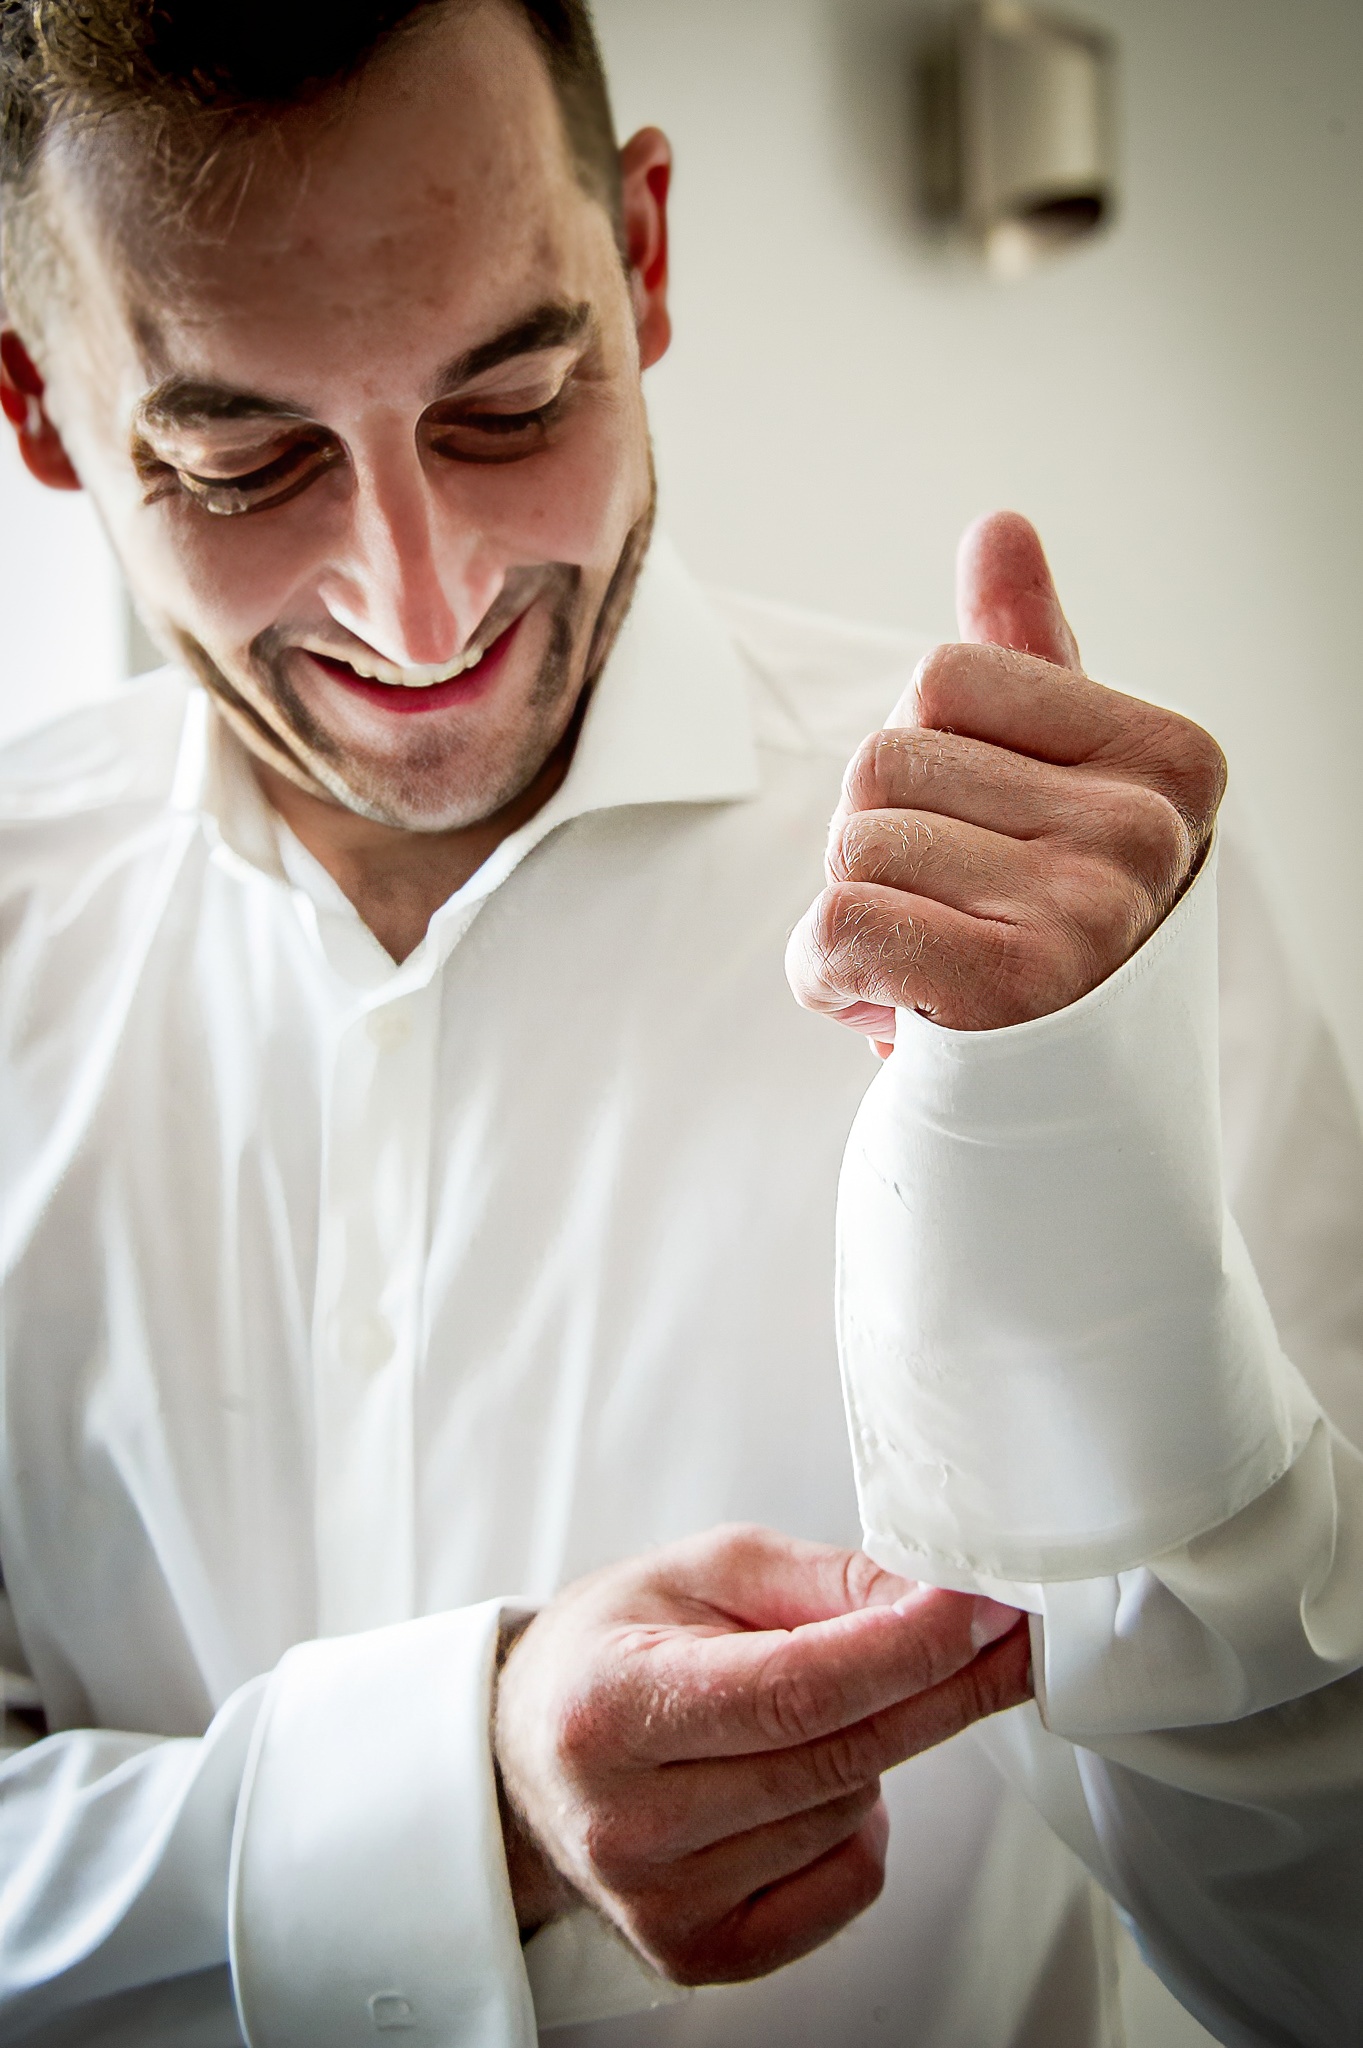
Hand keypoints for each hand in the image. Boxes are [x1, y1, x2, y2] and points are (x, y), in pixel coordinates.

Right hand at [494, 1524, 1028, 1983]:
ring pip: (849, 1814)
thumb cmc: (616, 1649)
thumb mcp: (703, 1572)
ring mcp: (662, 1902)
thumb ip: (822, 1581)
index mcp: (612, 1705)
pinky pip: (847, 1884)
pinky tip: (807, 1781)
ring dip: (872, 1750)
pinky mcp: (700, 1953)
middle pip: (835, 1757)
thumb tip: (936, 1603)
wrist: (529, 1753)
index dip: (902, 1652)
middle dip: (935, 1689)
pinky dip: (858, 1824)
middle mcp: (627, 1819)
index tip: (977, 1612)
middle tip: (991, 1637)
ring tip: (814, 1709)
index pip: (792, 1690)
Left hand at [786, 512, 1226, 1043]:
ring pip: (852, 842)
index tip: (982, 848)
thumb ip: (1026, 663)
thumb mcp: (1047, 792)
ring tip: (930, 972)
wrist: (1061, 1122)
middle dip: (879, 846)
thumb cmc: (1041, 940)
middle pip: (886, 758)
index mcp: (1168, 759)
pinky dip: (825, 978)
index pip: (945, 674)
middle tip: (949, 923)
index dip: (924, 765)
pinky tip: (891, 1014)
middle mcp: (1147, 829)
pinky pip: (836, 925)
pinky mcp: (1017, 988)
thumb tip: (1000, 526)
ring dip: (853, 919)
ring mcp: (1091, 907)